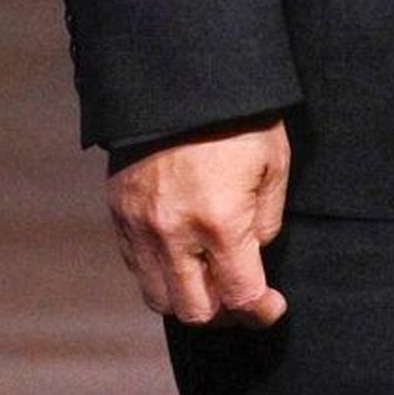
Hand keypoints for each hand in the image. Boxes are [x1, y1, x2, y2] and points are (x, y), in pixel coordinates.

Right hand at [106, 114, 289, 327]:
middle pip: (194, 311)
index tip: (273, 309)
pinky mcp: (119, 215)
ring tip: (213, 283)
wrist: (178, 80)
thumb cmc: (239, 118)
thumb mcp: (274, 163)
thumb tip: (255, 252)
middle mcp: (173, 234)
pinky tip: (183, 259)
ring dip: (189, 300)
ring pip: (159, 298)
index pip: (239, 296)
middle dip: (225, 314)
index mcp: (220, 222)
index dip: (260, 312)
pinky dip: (161, 275)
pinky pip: (136, 267)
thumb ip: (267, 218)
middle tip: (245, 301)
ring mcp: (140, 227)